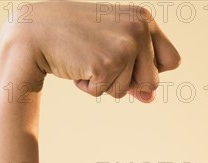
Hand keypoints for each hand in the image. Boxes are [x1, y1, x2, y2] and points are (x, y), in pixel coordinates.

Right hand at [3, 1, 181, 101]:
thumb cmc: (76, 39)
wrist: (35, 30)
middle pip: (153, 82)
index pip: (172, 61)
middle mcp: (139, 29)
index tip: (128, 62)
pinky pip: (106, 93)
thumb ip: (136, 70)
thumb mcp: (113, 47)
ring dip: (106, 84)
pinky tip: (78, 65)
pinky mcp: (107, 63)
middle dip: (128, 82)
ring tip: (88, 59)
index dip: (151, 70)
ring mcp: (125, 45)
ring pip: (129, 90)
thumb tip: (150, 99)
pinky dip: (90, 88)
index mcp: (145, 19)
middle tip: (102, 58)